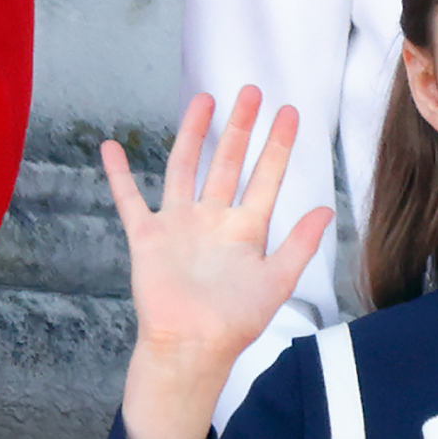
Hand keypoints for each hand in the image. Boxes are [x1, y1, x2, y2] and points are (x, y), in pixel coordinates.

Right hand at [104, 86, 331, 438]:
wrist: (191, 347)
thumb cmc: (234, 323)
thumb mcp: (276, 281)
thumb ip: (300, 244)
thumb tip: (326, 208)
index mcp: (245, 230)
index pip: (266, 176)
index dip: (278, 145)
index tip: (289, 112)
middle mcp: (212, 220)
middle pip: (227, 162)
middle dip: (240, 127)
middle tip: (251, 91)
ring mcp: (179, 225)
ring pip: (185, 167)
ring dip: (192, 133)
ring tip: (203, 99)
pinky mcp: (148, 238)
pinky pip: (130, 200)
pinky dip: (119, 175)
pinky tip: (111, 147)